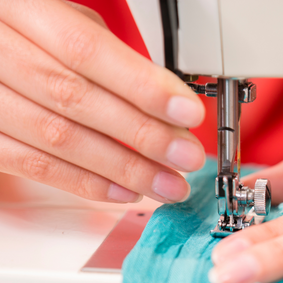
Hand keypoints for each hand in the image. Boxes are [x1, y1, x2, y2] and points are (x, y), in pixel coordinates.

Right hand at [0, 1, 204, 202]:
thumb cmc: (27, 32)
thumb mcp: (63, 19)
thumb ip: (107, 56)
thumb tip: (161, 101)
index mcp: (22, 9)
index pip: (87, 51)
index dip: (141, 86)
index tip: (186, 113)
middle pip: (77, 100)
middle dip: (142, 133)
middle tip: (185, 157)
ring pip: (60, 140)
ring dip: (124, 169)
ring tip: (166, 184)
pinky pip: (37, 167)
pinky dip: (87, 183)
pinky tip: (126, 191)